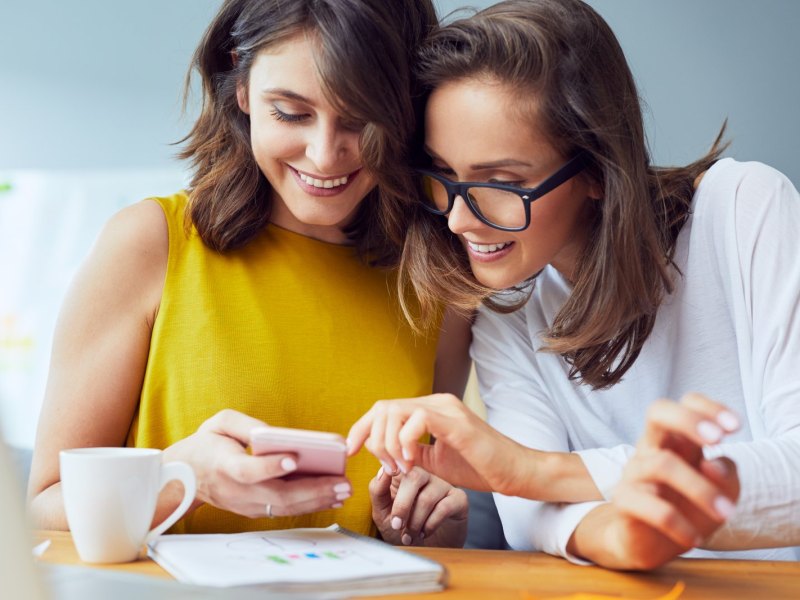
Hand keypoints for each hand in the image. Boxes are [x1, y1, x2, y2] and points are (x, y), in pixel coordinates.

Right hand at [161, 409, 351, 520]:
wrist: (184, 476)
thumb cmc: (207, 443)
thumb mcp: (220, 423)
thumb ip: (245, 424)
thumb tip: (275, 433)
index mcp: (224, 465)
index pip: (248, 470)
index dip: (271, 466)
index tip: (295, 458)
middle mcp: (236, 490)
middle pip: (276, 495)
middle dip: (313, 490)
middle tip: (342, 482)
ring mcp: (244, 504)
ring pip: (283, 508)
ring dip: (317, 501)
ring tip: (344, 490)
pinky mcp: (253, 510)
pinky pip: (283, 510)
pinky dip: (309, 505)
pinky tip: (331, 496)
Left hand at [348, 394, 526, 494]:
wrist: (515, 473)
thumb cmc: (481, 468)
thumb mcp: (436, 462)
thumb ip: (411, 454)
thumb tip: (384, 456)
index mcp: (431, 409)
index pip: (385, 408)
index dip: (361, 428)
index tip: (350, 451)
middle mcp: (437, 402)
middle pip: (383, 407)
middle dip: (371, 439)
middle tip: (386, 467)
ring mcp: (446, 408)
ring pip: (395, 411)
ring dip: (388, 444)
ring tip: (401, 467)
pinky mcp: (456, 422)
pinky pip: (416, 419)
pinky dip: (405, 442)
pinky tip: (413, 462)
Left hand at [370, 465, 466, 547]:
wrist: (425, 550)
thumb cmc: (402, 528)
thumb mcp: (382, 513)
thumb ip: (378, 491)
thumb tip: (383, 471)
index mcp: (404, 475)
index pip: (398, 464)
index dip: (390, 474)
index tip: (386, 497)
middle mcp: (424, 476)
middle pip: (414, 477)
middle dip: (402, 505)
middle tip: (397, 526)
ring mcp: (442, 485)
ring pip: (428, 497)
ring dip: (415, 521)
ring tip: (409, 536)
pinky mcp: (458, 499)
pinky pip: (444, 507)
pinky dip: (430, 524)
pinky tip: (424, 533)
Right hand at [570, 393, 740, 569]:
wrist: (650, 543)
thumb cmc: (688, 508)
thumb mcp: (722, 492)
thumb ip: (726, 474)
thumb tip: (712, 465)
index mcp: (677, 440)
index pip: (686, 404)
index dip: (709, 408)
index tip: (735, 428)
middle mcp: (652, 448)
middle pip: (657, 412)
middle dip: (687, 419)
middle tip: (717, 440)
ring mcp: (634, 471)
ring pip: (662, 464)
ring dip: (701, 489)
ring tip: (725, 512)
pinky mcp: (623, 500)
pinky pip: (650, 506)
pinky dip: (678, 524)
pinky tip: (694, 539)